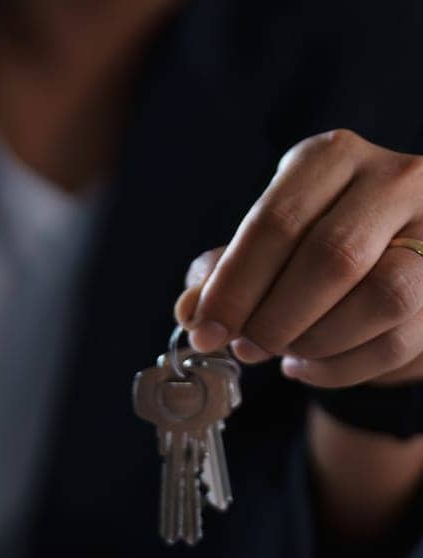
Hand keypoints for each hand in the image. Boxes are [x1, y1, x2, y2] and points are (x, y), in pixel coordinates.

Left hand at [175, 129, 422, 386]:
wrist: (398, 252)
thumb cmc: (315, 242)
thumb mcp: (268, 242)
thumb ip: (225, 272)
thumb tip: (190, 312)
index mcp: (331, 158)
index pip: (278, 221)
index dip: (234, 286)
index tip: (204, 331)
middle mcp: (395, 179)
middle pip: (333, 257)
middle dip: (276, 317)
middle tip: (245, 348)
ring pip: (382, 296)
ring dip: (317, 340)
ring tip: (284, 353)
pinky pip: (403, 337)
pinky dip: (345, 366)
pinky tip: (311, 365)